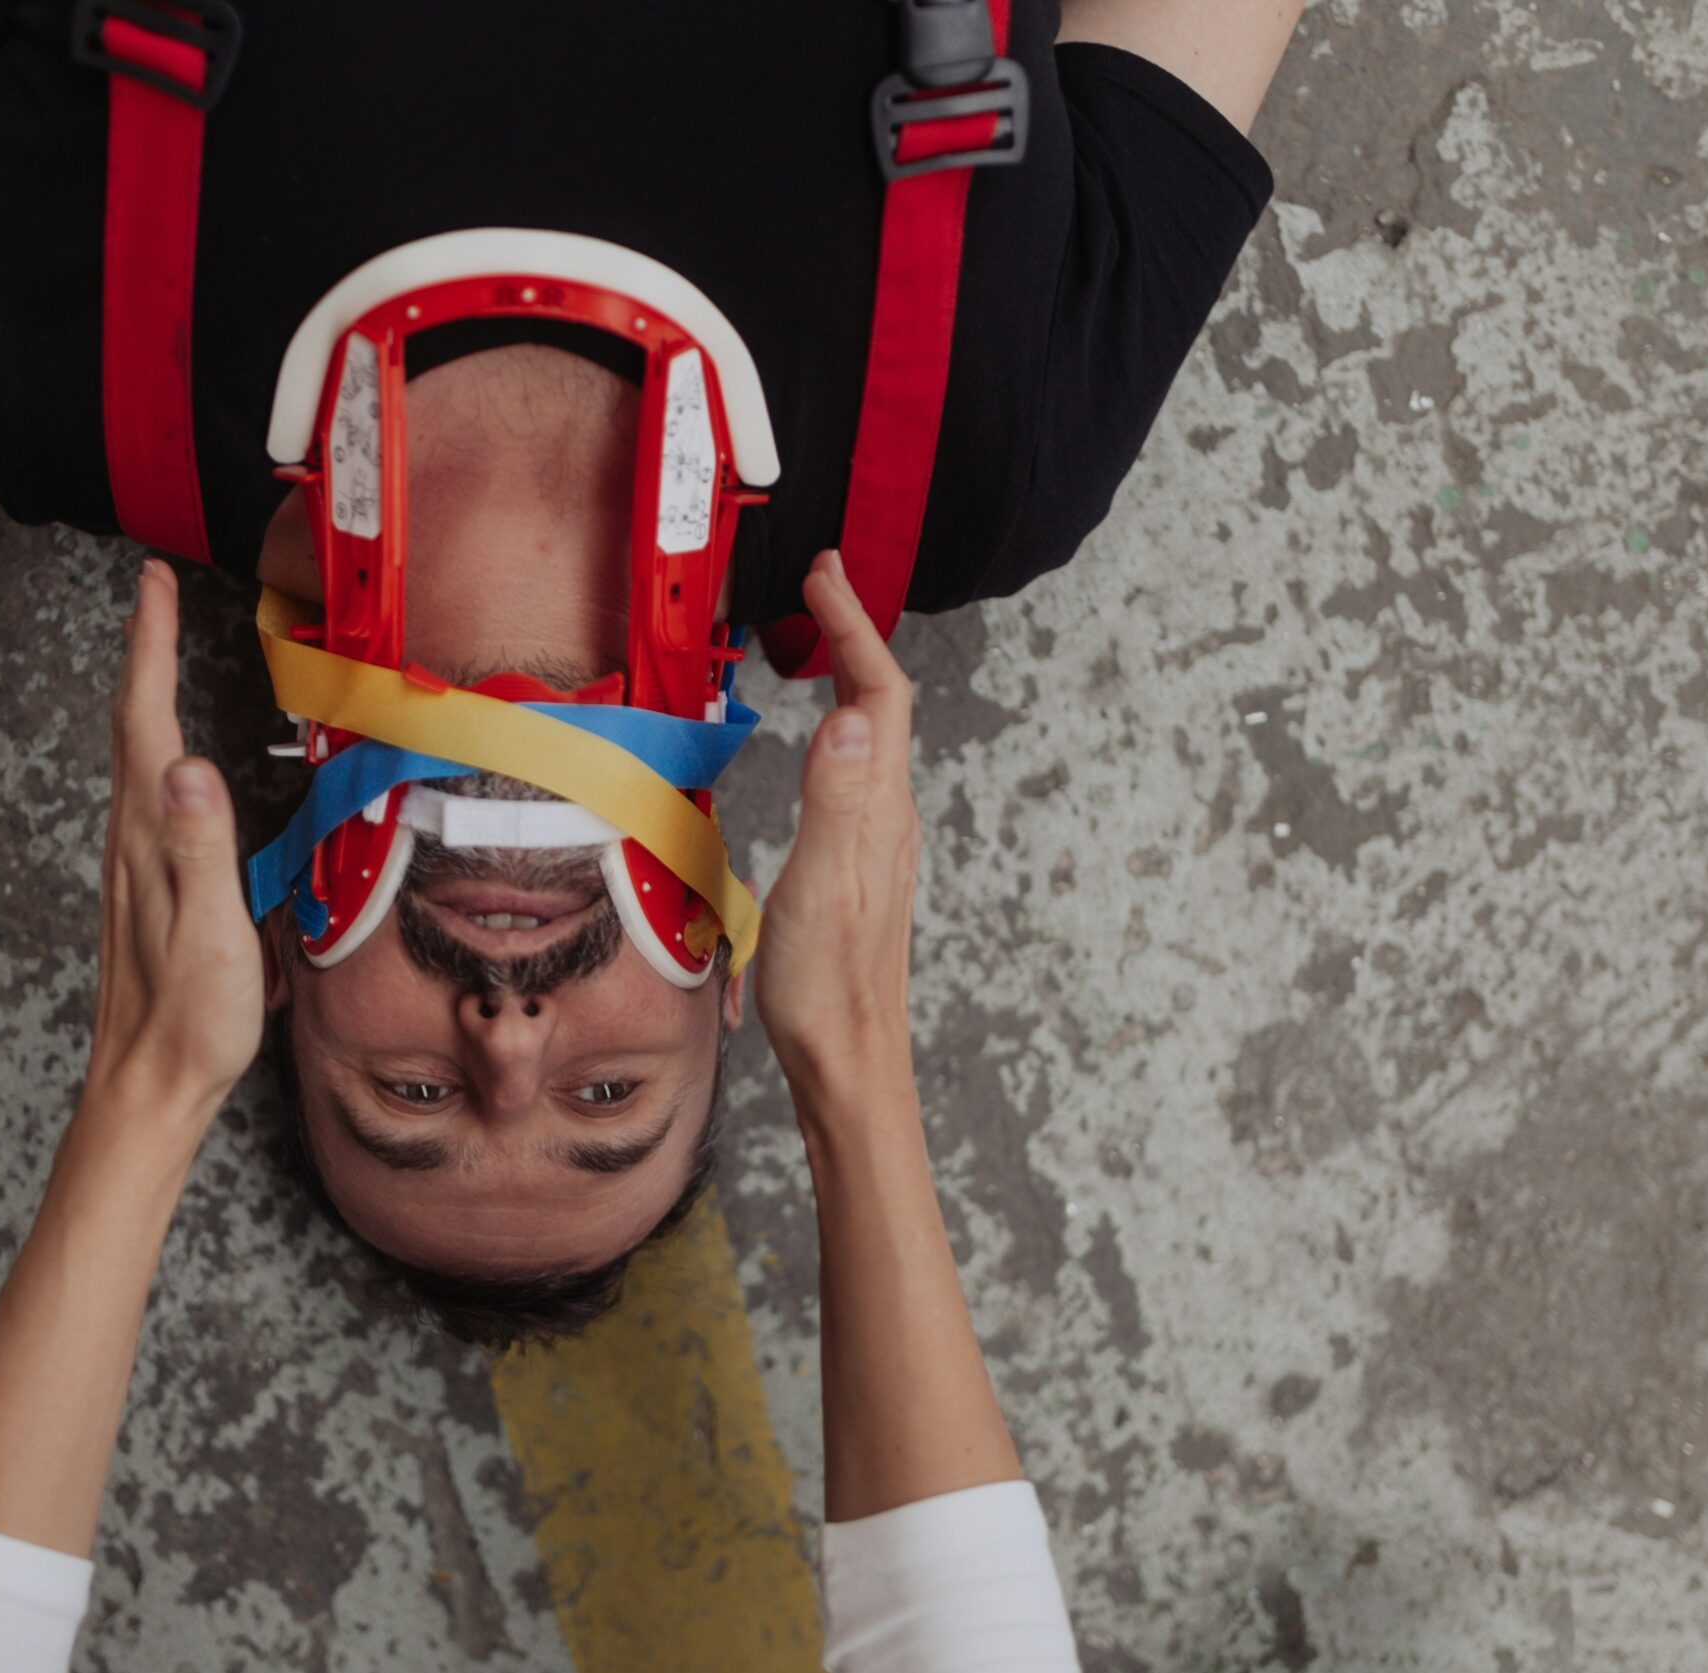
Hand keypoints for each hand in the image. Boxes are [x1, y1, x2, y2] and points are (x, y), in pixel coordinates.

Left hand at [78, 560, 263, 1133]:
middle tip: (154, 593)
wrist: (150, 1087)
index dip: (149, 647)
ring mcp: (131, 865)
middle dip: (143, 652)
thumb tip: (189, 764)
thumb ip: (200, 847)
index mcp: (149, 840)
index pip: (144, 721)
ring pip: (133, 758)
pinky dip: (152, 748)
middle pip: (130, 726)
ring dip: (144, 695)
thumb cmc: (190, 1020)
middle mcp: (129, 842)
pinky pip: (144, 794)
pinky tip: (167, 758)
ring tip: (157, 652)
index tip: (153, 585)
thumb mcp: (210, 932)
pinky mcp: (143, 887)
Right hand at [753, 552, 922, 1105]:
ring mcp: (878, 840)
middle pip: (881, 703)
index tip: (823, 576)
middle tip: (819, 584)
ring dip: (847, 675)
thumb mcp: (821, 889)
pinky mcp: (861, 862)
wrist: (847, 1061)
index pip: (877, 695)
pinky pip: (858, 770)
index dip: (852, 627)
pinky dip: (838, 725)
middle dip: (851, 634)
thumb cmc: (827, 988)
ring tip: (819, 636)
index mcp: (879, 812)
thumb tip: (849, 718)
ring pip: (872, 735)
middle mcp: (888, 817)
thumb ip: (835, 801)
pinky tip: (821, 735)